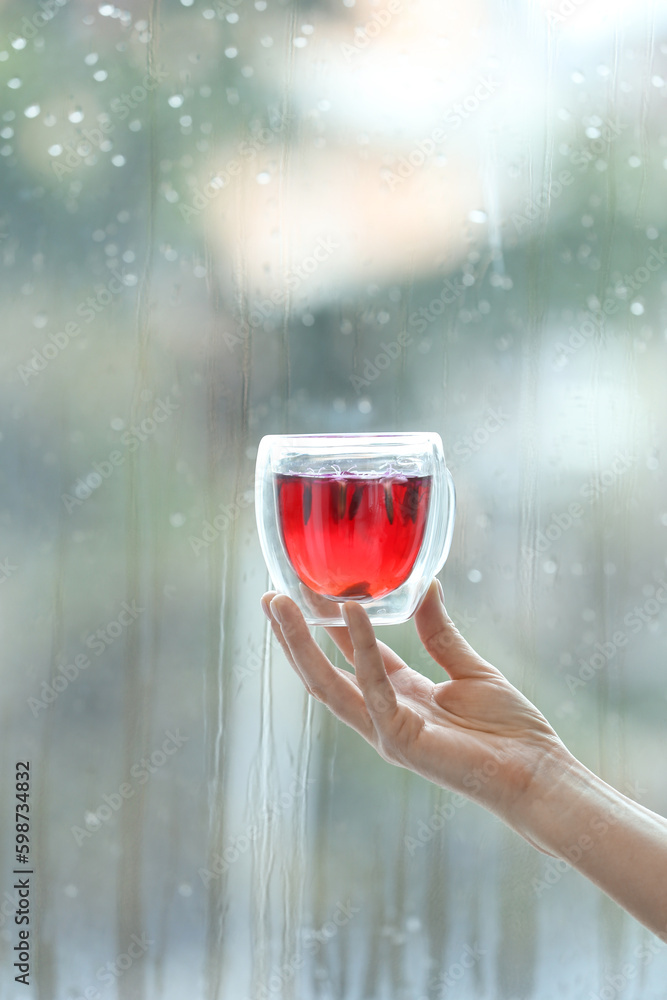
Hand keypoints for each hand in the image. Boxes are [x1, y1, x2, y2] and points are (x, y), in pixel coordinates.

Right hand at [261, 580, 572, 838]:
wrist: (538, 775)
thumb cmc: (510, 731)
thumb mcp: (468, 668)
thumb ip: (440, 632)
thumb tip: (426, 585)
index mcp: (399, 698)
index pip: (349, 659)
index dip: (325, 628)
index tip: (303, 593)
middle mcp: (383, 716)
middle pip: (322, 673)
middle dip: (293, 637)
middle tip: (270, 598)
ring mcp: (386, 731)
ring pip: (328, 684)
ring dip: (301, 644)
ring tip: (281, 604)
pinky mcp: (401, 740)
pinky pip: (373, 687)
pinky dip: (360, 649)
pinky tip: (351, 612)